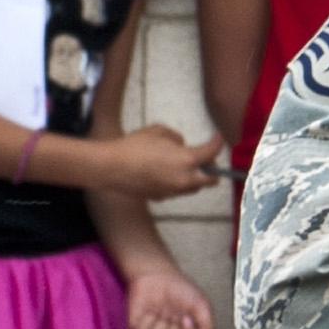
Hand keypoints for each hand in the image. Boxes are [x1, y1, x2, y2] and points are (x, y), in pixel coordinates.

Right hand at [87, 123, 218, 204]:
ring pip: (195, 187)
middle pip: (212, 179)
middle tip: (205, 159)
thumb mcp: (157, 131)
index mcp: (187, 160)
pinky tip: (165, 173)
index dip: (218, 142)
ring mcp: (174, 191)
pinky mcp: (162, 197)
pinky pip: (178, 191)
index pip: (212, 152)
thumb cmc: (133, 146)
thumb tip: (182, 144)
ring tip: (183, 166)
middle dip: (212, 168)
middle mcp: (185, 179)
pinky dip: (178, 183)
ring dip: (195, 177)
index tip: (218, 137)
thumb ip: (176, 137)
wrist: (110, 167)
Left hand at [119, 259, 215, 328]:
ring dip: (159, 327)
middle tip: (175, 316)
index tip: (187, 319)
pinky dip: (146, 320)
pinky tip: (150, 310)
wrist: (159, 276)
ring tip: (161, 313)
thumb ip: (207, 324)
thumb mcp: (201, 304)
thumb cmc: (181, 290)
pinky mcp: (136, 327)